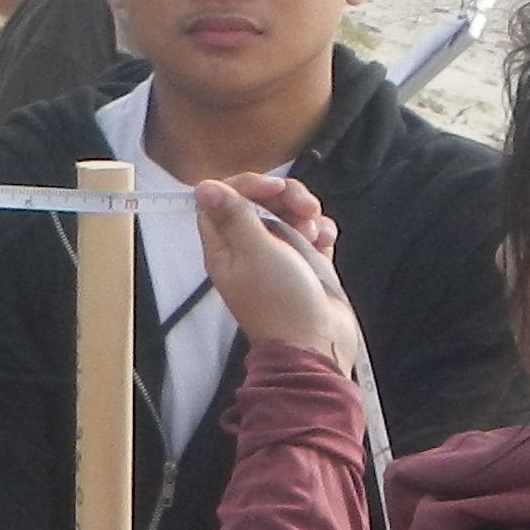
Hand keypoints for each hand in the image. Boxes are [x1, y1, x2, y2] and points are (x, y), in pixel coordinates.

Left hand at [191, 175, 363, 372]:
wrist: (317, 343)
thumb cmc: (281, 300)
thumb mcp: (255, 250)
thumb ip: (234, 215)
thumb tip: (203, 186)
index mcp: (225, 247)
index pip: (225, 200)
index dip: (248, 186)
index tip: (273, 187)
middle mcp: (249, 249)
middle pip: (261, 201)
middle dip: (286, 196)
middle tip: (305, 207)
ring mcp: (280, 255)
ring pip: (290, 213)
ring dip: (306, 213)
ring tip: (314, 233)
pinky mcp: (307, 262)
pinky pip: (312, 232)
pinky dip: (321, 230)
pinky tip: (325, 240)